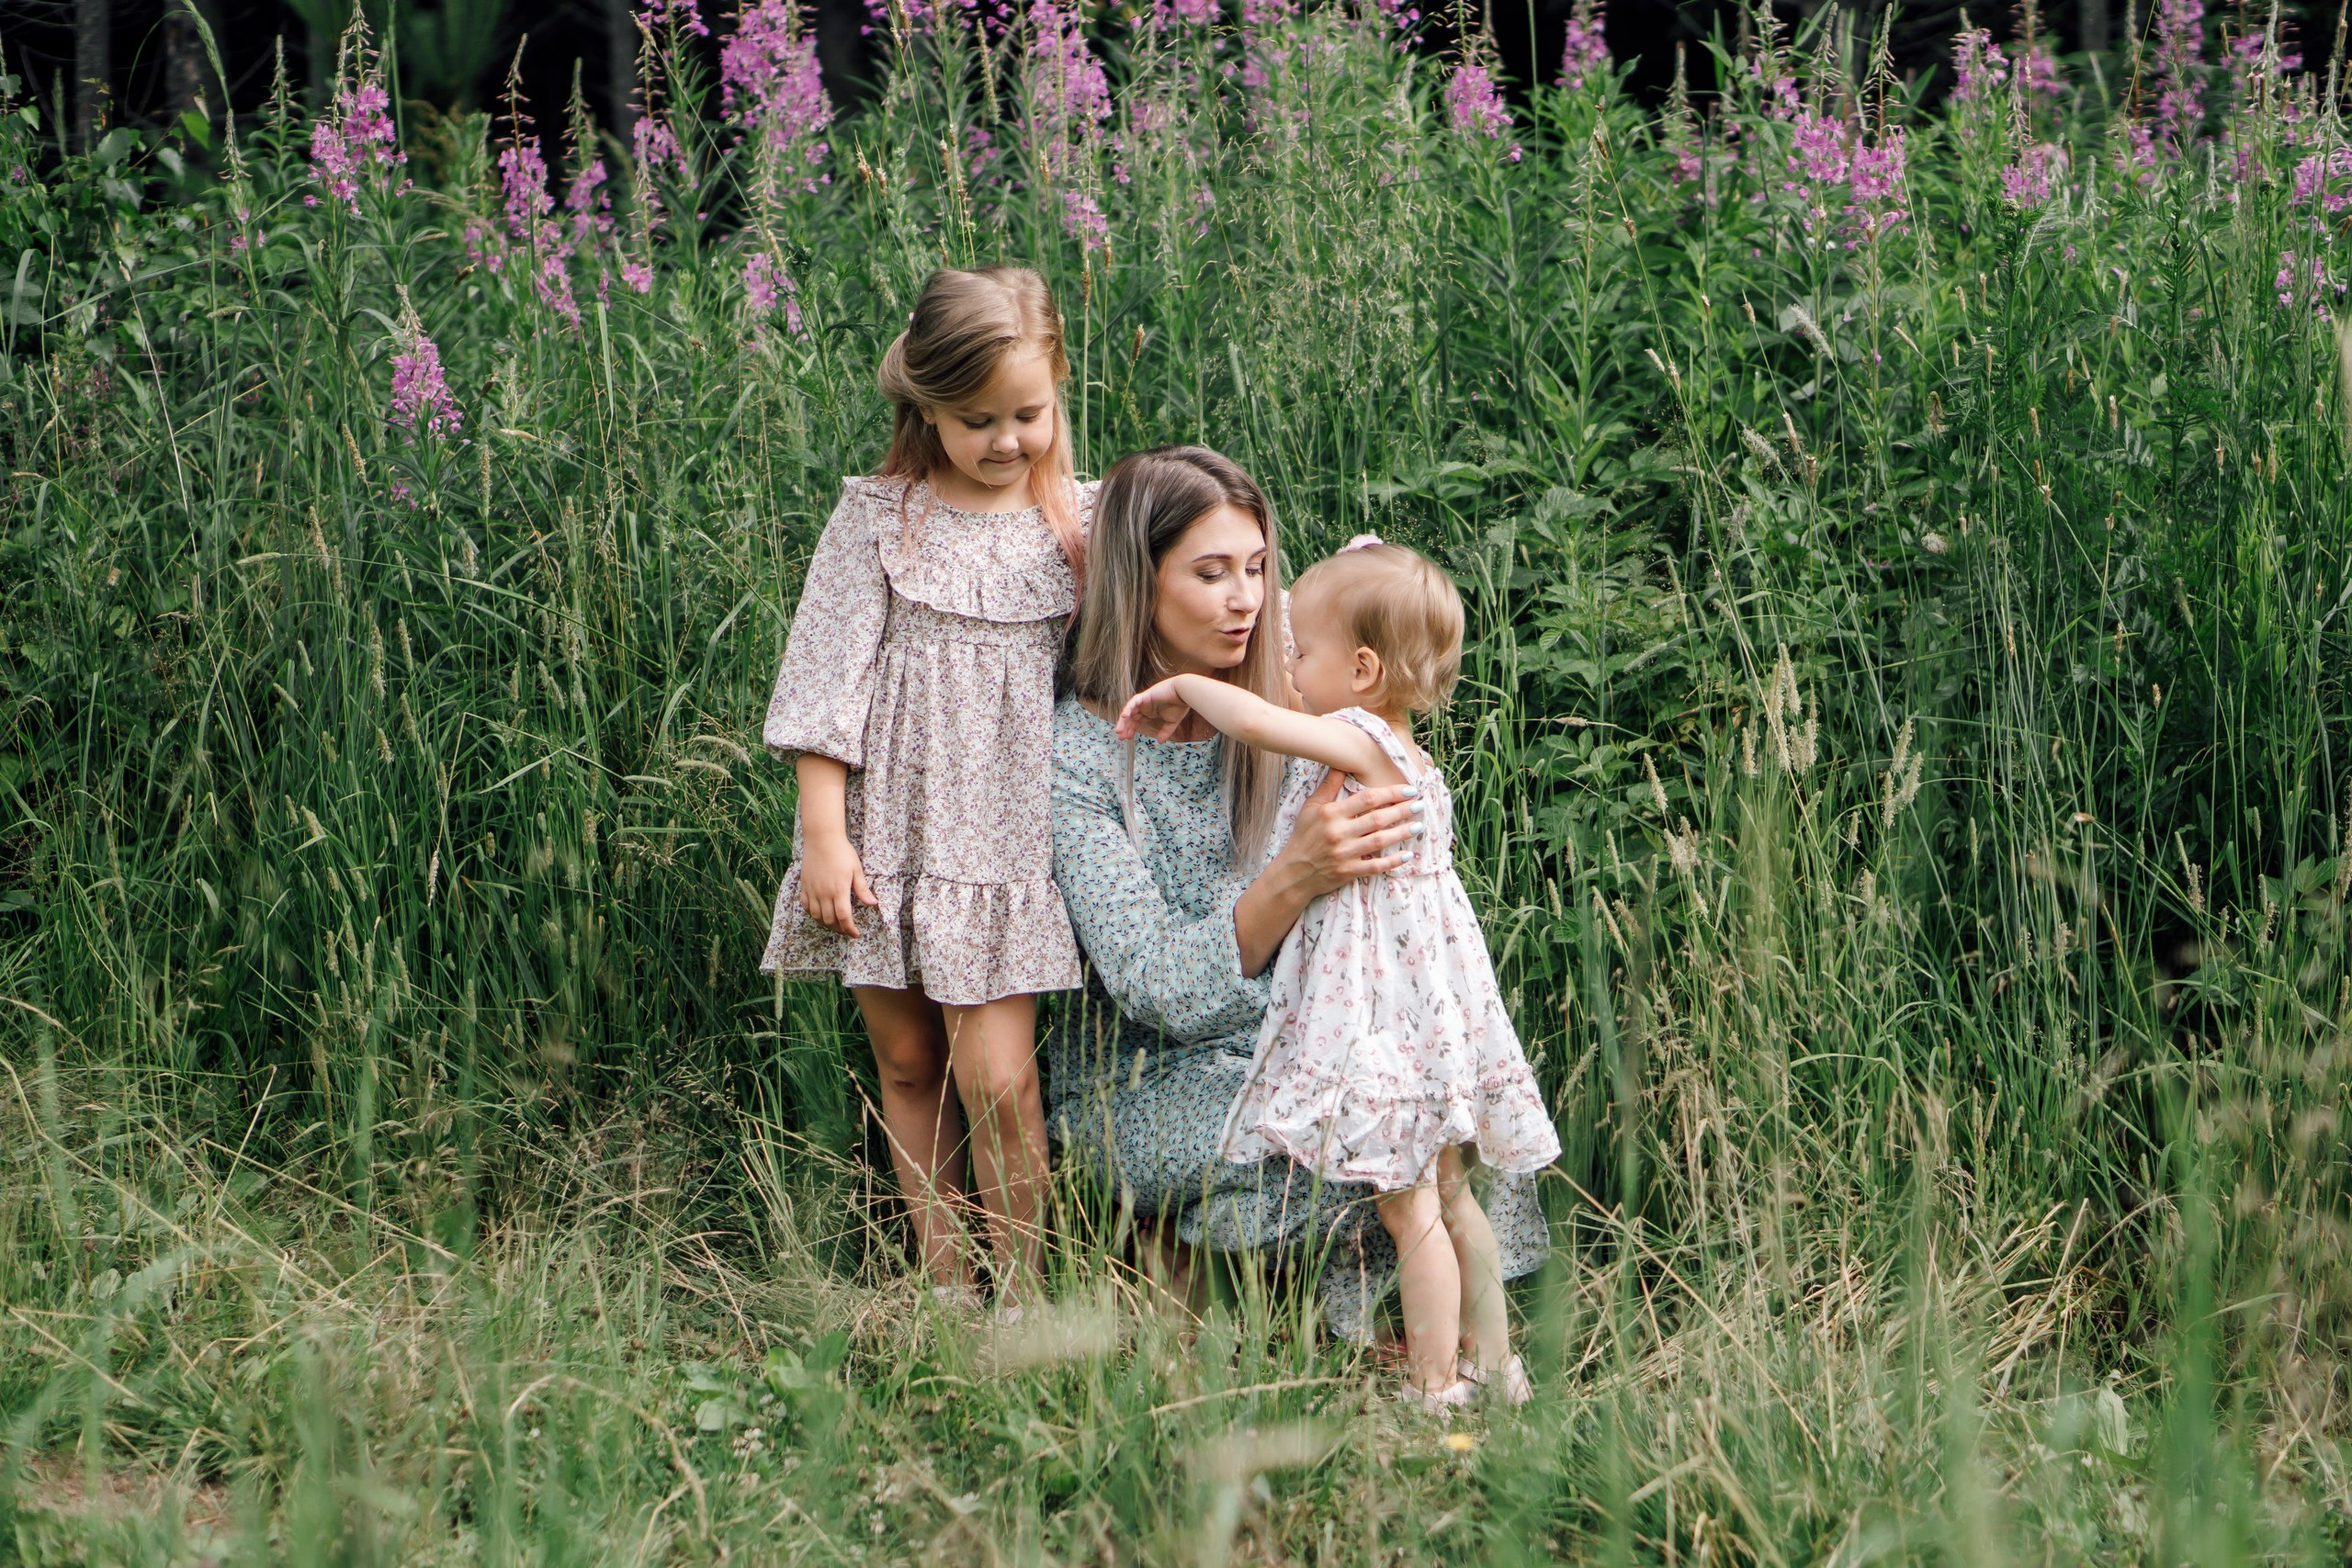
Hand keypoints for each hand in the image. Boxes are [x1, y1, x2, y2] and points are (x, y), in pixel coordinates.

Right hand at [800, 832, 878, 937]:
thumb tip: (873, 904)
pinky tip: (820, 913)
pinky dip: (813, 914)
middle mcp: (824, 893)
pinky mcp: (804, 886)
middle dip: (839, 929)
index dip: (850, 929)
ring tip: (834, 924)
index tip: (856, 934)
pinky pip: (806, 906)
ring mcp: (812, 890)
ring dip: (826, 924)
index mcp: (839, 889)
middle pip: (830, 920)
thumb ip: (862, 889)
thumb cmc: (842, 852)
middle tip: (847, 929)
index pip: (844, 917)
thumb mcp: (856, 869)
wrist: (822, 838)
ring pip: (816, 916)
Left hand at [1116, 677, 1193, 742]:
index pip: (1136, 721)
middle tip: (1120, 737)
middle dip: (1125, 727)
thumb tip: (1160, 741)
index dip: (1131, 729)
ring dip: (1123, 720)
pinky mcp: (1145, 695)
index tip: (1127, 738)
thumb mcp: (1171, 722)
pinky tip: (1124, 716)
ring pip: (1129, 710)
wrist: (1184, 694)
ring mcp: (1144, 700)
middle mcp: (1145, 706)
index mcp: (1149, 712)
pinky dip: (1128, 708)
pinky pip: (1133, 702)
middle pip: (1130, 717)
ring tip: (1119, 730)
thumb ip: (1165, 731)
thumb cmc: (1179, 705)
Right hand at [1232, 771, 1423, 976]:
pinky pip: (1375, 866)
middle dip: (1402, 811)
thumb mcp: (1311, 808)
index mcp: (1331, 814)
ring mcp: (1344, 853)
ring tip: (1418, 826)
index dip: (1390, 793)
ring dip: (1401, 833)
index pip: (1367, 799)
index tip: (1408, 789)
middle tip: (1420, 805)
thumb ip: (1328, 786)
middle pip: (1377, 819)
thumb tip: (1340, 764)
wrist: (1294, 872)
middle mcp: (1338, 833)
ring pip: (1379, 841)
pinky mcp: (1348, 871)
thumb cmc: (1303, 836)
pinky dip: (1393, 861)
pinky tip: (1407, 855)